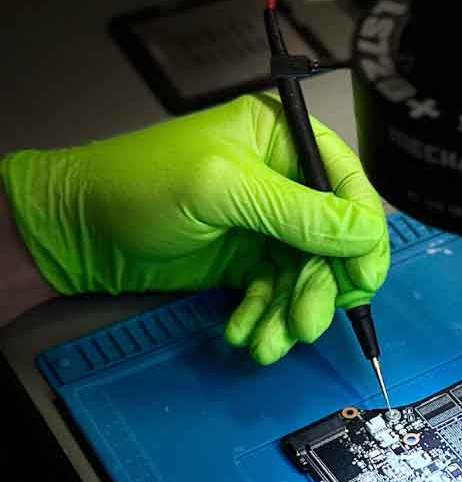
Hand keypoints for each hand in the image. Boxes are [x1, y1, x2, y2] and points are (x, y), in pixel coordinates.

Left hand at [0, 94, 388, 363]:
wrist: (78, 230)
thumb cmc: (138, 184)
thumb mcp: (222, 190)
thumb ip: (298, 213)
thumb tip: (364, 234)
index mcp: (283, 140)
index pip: (347, 185)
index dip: (362, 234)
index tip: (362, 278)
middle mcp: (283, 181)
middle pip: (333, 241)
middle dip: (321, 287)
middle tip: (308, 322)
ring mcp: (266, 225)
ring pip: (306, 276)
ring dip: (291, 313)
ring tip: (270, 341)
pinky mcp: (247, 261)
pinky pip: (276, 294)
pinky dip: (265, 317)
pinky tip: (247, 332)